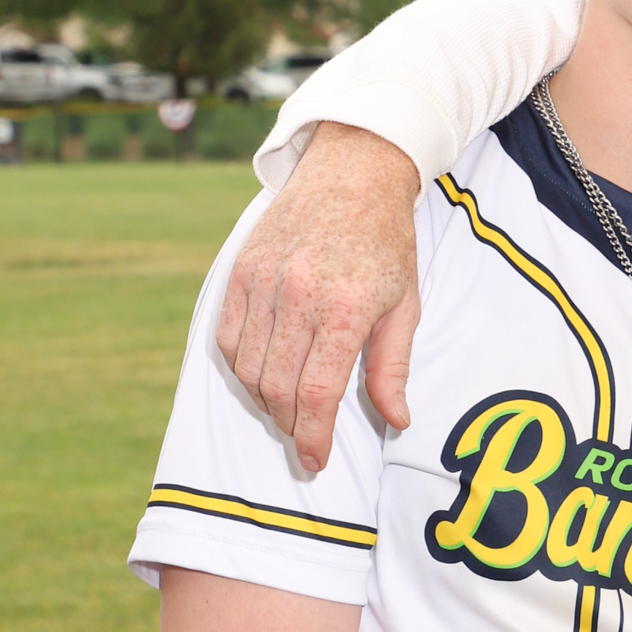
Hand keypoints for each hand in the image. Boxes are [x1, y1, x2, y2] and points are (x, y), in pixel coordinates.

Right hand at [216, 124, 421, 475]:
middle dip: (289, 425)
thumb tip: (396, 420)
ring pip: (247, 367)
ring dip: (264, 400)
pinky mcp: (240, 270)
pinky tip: (262, 375)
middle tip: (305, 440)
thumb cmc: (386, 242)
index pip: (317, 392)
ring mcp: (263, 282)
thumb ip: (393, 367)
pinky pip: (226, 337)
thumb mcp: (404, 305)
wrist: (353, 171)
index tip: (315, 460)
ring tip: (287, 409)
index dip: (313, 436)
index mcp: (345, 309)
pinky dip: (240, 366)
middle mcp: (298, 296)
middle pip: (277, 387)